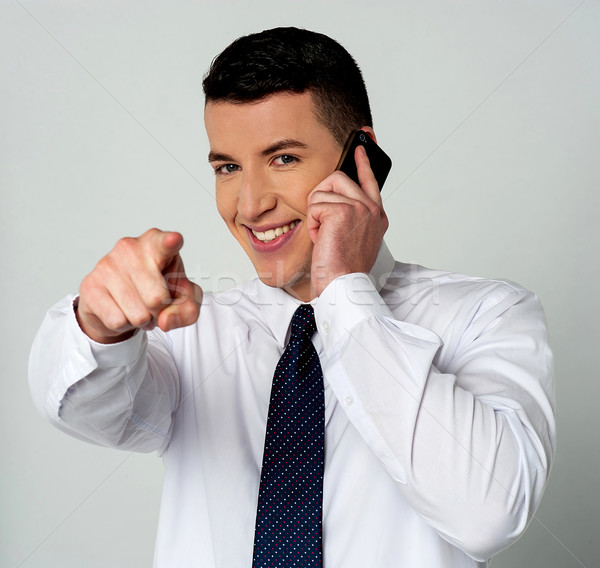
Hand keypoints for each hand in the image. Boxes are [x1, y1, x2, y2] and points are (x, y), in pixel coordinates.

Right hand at [76, 228, 202, 342]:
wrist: (119, 301)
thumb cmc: (157, 290)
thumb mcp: (184, 301)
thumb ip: (187, 311)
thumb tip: (165, 320)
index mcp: (157, 244)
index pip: (165, 243)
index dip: (170, 243)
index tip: (174, 240)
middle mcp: (130, 248)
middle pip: (157, 299)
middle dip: (160, 311)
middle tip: (155, 303)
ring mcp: (107, 264)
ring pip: (138, 314)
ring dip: (143, 320)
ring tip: (139, 307)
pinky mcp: (90, 285)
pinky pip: (117, 321)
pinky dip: (124, 324)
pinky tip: (121, 310)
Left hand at [307, 144, 387, 296]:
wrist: (343, 284)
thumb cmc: (345, 267)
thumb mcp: (354, 239)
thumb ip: (351, 216)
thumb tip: (334, 201)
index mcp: (377, 215)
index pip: (370, 180)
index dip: (364, 161)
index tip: (362, 143)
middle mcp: (372, 209)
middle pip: (338, 178)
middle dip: (321, 197)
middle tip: (322, 222)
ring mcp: (359, 207)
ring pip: (323, 191)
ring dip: (316, 214)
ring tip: (324, 235)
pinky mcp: (342, 210)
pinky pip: (315, 204)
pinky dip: (312, 223)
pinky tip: (321, 237)